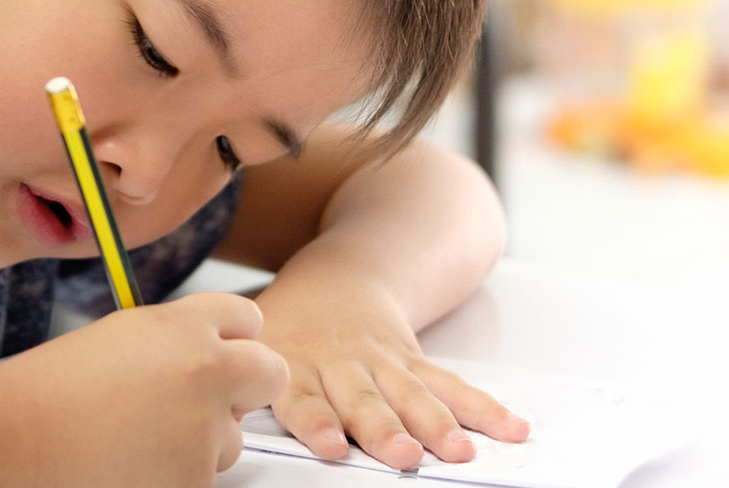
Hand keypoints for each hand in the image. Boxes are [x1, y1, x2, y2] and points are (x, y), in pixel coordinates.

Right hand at [0, 292, 288, 486]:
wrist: (12, 442)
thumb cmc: (48, 392)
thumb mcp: (120, 339)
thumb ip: (176, 342)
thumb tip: (214, 360)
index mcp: (183, 326)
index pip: (247, 317)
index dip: (233, 339)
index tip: (220, 353)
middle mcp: (206, 371)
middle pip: (268, 373)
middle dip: (247, 387)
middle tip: (206, 403)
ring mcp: (205, 430)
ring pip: (233, 438)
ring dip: (201, 442)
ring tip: (135, 440)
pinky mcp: (195, 480)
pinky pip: (203, 478)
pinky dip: (175, 477)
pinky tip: (130, 465)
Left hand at [259, 293, 529, 469]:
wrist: (339, 274)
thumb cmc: (289, 324)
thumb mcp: (253, 343)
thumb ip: (242, 384)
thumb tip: (218, 419)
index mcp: (297, 365)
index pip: (305, 399)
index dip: (319, 422)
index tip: (330, 445)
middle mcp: (344, 366)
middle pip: (367, 403)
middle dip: (387, 431)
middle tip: (405, 455)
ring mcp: (385, 365)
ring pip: (415, 396)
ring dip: (438, 425)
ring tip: (459, 450)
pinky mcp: (416, 364)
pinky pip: (452, 387)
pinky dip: (483, 409)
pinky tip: (511, 428)